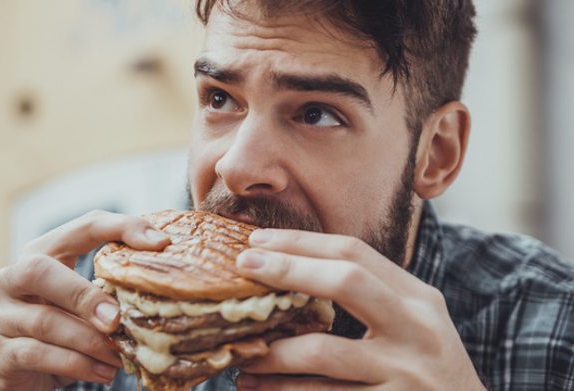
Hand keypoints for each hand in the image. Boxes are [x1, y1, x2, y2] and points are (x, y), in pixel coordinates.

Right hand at [0, 210, 169, 390]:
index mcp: (38, 254)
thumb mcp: (78, 306)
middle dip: (85, 294)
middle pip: (42, 270)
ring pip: (46, 321)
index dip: (121, 227)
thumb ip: (103, 291)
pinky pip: (40, 355)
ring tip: (120, 356)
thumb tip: (157, 284)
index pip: (82, 227)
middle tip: (117, 319)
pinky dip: (79, 365)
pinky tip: (104, 372)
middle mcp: (9, 279)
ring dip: (91, 341)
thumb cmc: (56, 334)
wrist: (14, 379)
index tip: (160, 242)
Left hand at [234, 229, 484, 390]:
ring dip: (270, 351)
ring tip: (240, 352)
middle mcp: (417, 330)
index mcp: (419, 299)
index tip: (258, 240)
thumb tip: (292, 272)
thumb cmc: (428, 368)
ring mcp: (404, 375)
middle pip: (346, 282)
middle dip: (288, 269)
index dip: (301, 242)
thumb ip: (371, 297)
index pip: (355, 253)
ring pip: (322, 352)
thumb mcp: (414, 323)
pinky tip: (256, 388)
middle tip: (243, 267)